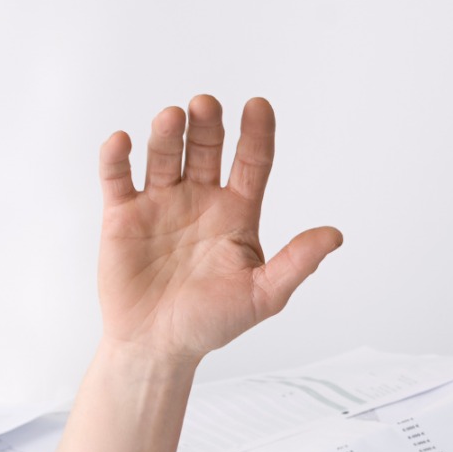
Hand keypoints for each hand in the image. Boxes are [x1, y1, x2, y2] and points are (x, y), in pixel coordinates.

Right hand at [96, 96, 342, 362]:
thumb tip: (335, 235)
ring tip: (172, 117)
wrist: (158, 347)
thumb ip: (297, 262)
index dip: (257, 133)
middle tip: (206, 105)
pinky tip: (122, 142)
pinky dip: (117, 158)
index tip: (258, 106)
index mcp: (237, 212)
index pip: (252, 162)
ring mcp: (161, 203)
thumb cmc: (212, 322)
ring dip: (167, 135)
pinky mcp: (122, 216)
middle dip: (207, 125)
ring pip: (165, 156)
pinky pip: (118, 178)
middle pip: (207, 149)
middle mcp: (201, 199)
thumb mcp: (264, 295)